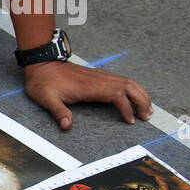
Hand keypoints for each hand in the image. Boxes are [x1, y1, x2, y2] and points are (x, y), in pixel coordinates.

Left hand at [24, 60, 151, 130]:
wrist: (42, 64)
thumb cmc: (43, 82)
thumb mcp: (46, 98)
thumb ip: (58, 112)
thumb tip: (67, 126)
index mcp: (89, 86)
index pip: (117, 95)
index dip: (127, 108)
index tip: (130, 121)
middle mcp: (99, 79)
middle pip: (129, 87)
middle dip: (141, 101)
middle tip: (147, 117)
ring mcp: (100, 76)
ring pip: (128, 82)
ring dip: (140, 95)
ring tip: (147, 110)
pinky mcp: (99, 75)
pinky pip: (122, 80)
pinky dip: (133, 89)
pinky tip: (136, 98)